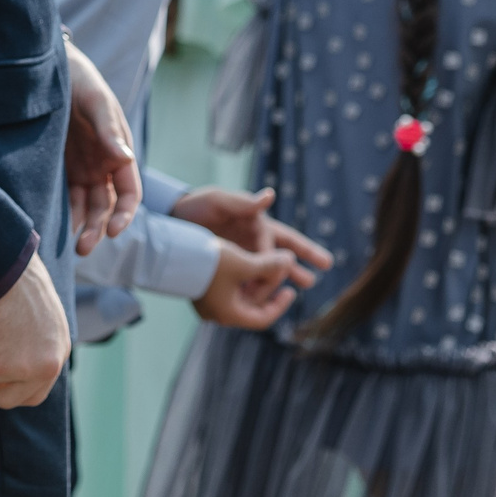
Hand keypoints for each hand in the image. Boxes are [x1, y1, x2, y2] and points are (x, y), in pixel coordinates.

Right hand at [0, 252, 67, 409]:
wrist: (4, 265)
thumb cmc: (15, 279)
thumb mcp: (37, 317)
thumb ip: (30, 344)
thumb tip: (5, 359)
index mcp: (58, 354)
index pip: (34, 394)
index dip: (6, 389)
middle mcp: (46, 367)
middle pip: (7, 400)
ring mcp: (22, 369)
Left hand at [64, 40, 141, 255]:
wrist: (48, 68)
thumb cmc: (80, 81)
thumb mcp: (95, 101)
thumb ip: (108, 130)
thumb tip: (124, 157)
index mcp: (119, 153)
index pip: (129, 193)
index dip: (124, 214)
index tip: (114, 231)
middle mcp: (102, 165)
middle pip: (106, 206)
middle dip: (98, 229)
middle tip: (83, 249)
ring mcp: (81, 168)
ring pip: (85, 206)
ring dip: (81, 227)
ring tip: (69, 250)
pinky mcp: (59, 166)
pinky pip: (63, 195)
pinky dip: (62, 212)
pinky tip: (52, 228)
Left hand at [170, 185, 333, 275]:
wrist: (169, 217)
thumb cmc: (195, 205)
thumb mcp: (217, 201)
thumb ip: (242, 202)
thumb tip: (268, 196)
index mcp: (255, 224)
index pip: (282, 239)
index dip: (291, 251)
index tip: (284, 263)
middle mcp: (253, 240)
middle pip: (284, 252)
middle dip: (302, 259)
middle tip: (326, 266)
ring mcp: (242, 253)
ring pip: (269, 269)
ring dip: (285, 277)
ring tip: (304, 286)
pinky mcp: (228, 265)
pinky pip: (248, 280)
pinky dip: (257, 289)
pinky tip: (262, 300)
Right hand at [193, 239, 312, 328]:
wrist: (171, 253)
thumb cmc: (209, 263)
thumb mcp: (245, 263)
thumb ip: (270, 265)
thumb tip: (291, 260)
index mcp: (228, 315)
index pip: (262, 318)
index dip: (280, 305)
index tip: (290, 291)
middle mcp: (216, 313)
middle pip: (252, 305)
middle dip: (267, 286)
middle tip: (280, 267)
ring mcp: (207, 302)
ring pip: (239, 295)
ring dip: (255, 279)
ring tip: (266, 261)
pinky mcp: (200, 289)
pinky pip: (226, 288)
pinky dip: (240, 277)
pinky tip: (246, 261)